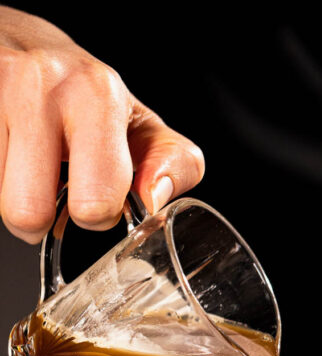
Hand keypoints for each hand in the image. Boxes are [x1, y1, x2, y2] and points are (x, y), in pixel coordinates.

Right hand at [0, 7, 203, 242]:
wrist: (20, 40)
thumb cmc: (84, 94)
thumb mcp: (141, 126)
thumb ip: (174, 164)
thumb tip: (155, 198)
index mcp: (95, 93)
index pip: (93, 205)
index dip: (97, 216)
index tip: (95, 195)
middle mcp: (39, 85)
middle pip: (27, 213)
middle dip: (42, 218)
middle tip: (53, 189)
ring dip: (13, 195)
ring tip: (29, 164)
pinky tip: (10, 151)